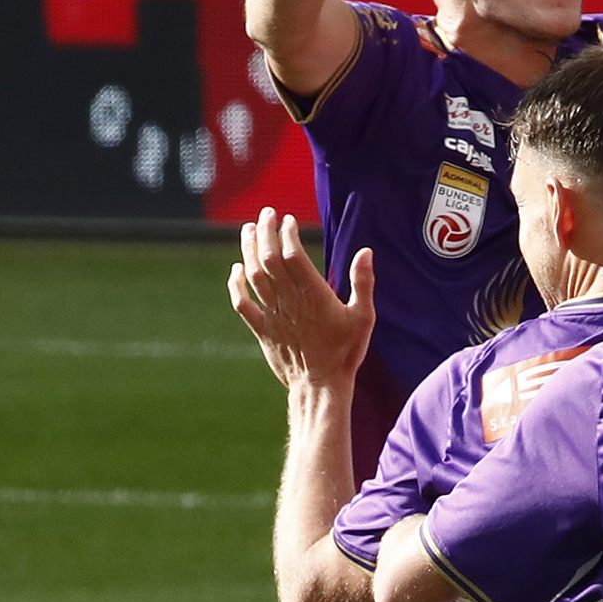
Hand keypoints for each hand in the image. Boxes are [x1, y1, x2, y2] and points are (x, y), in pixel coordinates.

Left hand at [229, 208, 373, 389]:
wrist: (321, 387)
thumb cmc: (345, 353)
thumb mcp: (363, 317)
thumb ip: (363, 283)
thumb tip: (366, 251)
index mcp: (314, 295)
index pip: (293, 255)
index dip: (287, 234)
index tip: (287, 220)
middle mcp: (290, 302)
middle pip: (269, 259)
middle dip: (265, 232)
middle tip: (265, 214)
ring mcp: (273, 316)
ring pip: (254, 276)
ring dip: (248, 250)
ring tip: (248, 230)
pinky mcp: (262, 331)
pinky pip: (242, 304)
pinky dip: (236, 286)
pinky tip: (235, 270)